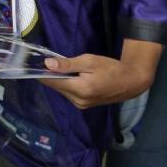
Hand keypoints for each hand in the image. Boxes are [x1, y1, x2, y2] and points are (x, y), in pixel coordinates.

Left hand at [40, 52, 155, 109]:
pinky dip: (68, 84)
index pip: (52, 82)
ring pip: (62, 90)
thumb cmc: (111, 68)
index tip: (36, 62)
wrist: (130, 82)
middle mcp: (78, 101)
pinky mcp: (84, 105)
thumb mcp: (89, 61)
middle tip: (55, 61)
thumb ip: (68, 64)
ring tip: (68, 68)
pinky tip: (75, 76)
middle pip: (56, 86)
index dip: (42, 72)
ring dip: (61, 79)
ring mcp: (81, 105)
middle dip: (53, 75)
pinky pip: (69, 93)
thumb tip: (47, 64)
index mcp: (79, 89)